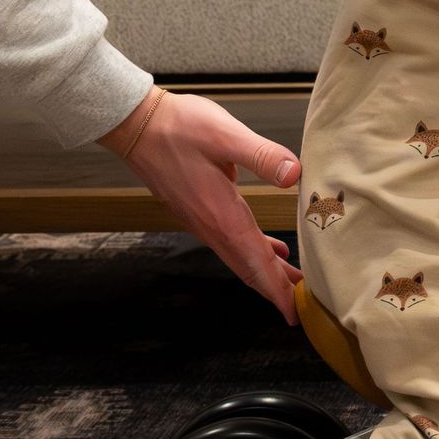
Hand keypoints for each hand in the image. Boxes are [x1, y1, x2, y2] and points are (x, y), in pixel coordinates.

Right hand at [104, 89, 305, 324]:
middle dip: (275, 289)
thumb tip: (294, 175)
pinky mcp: (198, 210)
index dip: (277, 289)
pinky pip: (230, 241)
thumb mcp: (226, 134)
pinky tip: (268, 248)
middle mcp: (211, 225)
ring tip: (291, 281)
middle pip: (248, 268)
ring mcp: (202, 220)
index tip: (293, 313)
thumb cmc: (179, 127)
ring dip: (265, 272)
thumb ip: (262, 156)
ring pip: (239, 257)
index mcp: (221, 214)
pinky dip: (251, 252)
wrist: (138, 125)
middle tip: (300, 305)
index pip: (255, 262)